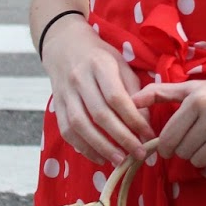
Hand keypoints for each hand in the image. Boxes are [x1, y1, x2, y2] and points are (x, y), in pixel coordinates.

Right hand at [42, 17, 151, 167]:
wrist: (64, 45)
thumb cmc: (99, 56)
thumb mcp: (121, 63)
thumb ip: (133, 90)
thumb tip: (145, 123)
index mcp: (100, 65)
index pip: (117, 97)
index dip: (134, 119)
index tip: (149, 135)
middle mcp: (79, 79)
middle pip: (100, 114)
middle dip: (121, 138)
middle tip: (139, 154)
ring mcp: (65, 93)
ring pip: (81, 126)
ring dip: (102, 147)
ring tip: (120, 160)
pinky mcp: (56, 105)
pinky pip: (67, 131)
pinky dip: (83, 147)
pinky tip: (99, 157)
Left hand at [132, 69, 205, 172]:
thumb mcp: (198, 87)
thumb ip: (163, 93)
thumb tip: (131, 100)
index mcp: (198, 98)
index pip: (168, 137)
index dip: (167, 146)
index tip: (174, 144)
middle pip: (182, 152)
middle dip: (186, 151)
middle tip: (199, 140)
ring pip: (198, 162)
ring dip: (202, 157)